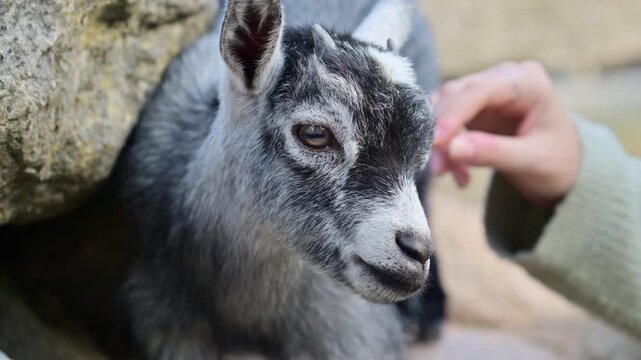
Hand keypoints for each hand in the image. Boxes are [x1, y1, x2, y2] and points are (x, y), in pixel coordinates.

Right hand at [429, 61, 580, 205]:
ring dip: (439, 143)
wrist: (564, 168)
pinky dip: (445, 149)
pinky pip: (444, 123)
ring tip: (446, 174)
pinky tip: (458, 174)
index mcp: (527, 81)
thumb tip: (451, 149)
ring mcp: (484, 92)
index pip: (479, 90)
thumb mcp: (533, 160)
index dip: (453, 114)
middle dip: (441, 133)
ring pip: (443, 108)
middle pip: (455, 96)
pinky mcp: (471, 109)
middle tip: (437, 169)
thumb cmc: (558, 160)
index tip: (435, 142)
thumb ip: (494, 152)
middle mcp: (502, 79)